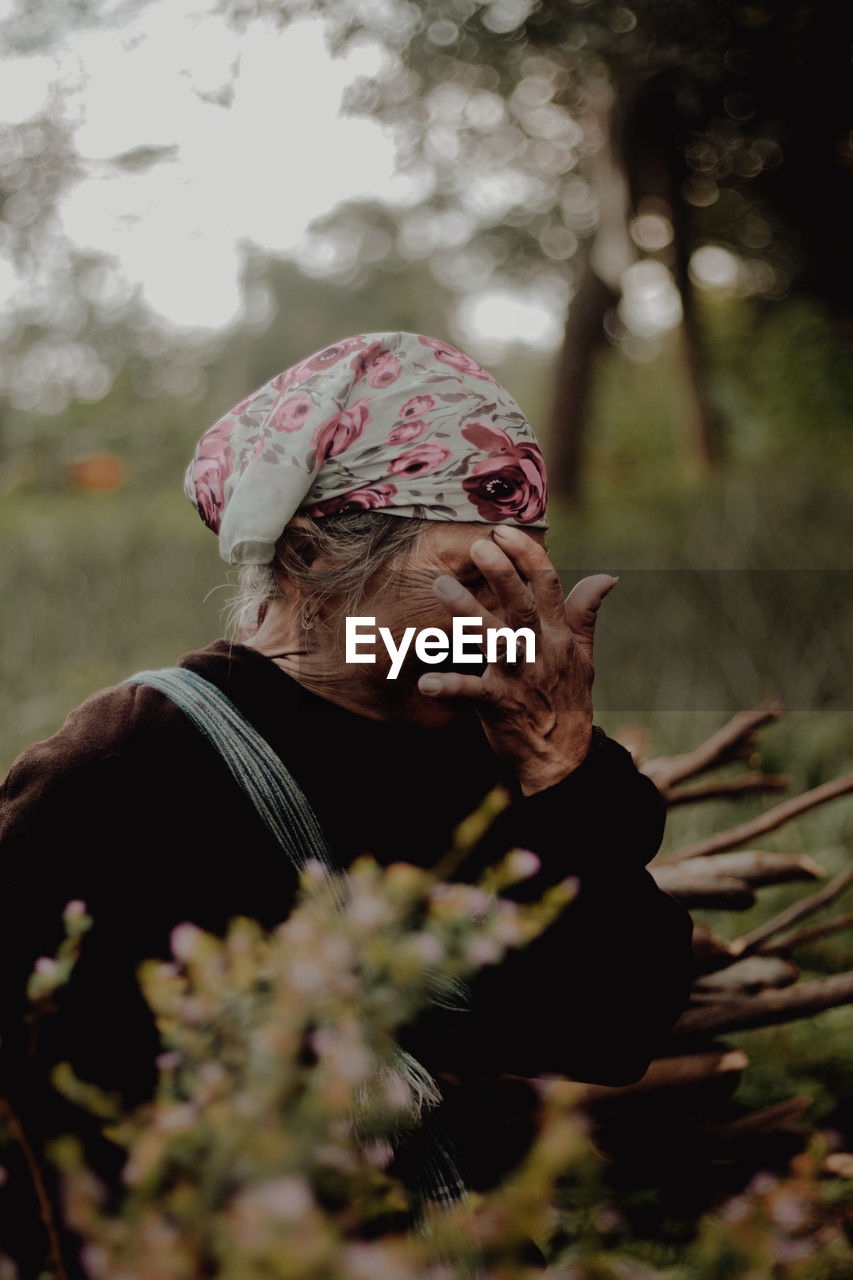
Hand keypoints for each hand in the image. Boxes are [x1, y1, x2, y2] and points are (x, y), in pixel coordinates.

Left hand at [418, 525, 616, 795]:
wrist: (563, 758)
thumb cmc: (568, 700)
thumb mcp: (583, 656)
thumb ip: (585, 613)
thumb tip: (606, 576)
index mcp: (558, 636)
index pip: (548, 585)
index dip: (527, 556)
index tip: (504, 531)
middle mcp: (540, 651)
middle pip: (523, 606)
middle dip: (502, 574)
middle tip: (479, 546)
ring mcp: (519, 678)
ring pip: (495, 639)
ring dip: (468, 612)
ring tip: (441, 586)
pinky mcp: (500, 706)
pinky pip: (473, 693)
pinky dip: (451, 686)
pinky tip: (428, 681)